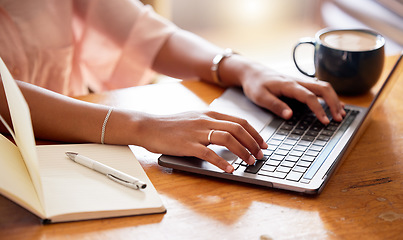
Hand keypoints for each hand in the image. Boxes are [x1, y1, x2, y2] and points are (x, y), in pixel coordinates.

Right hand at [134, 111, 267, 172]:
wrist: (148, 126)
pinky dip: (222, 162)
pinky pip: (210, 153)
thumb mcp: (195, 119)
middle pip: (238, 129)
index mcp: (210, 114)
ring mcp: (197, 132)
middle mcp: (206, 120)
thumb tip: (230, 134)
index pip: (240, 121)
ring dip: (243, 152)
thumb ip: (212, 124)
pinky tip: (230, 169)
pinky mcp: (188, 144)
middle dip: (253, 143)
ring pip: (228, 139)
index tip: (263, 144)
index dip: (255, 133)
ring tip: (250, 162)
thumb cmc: (171, 125)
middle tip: (260, 155)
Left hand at [238, 63, 345, 124]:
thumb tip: (290, 115)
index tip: (325, 121)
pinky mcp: (300, 84)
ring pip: (323, 87)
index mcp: (289, 85)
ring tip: (341, 114)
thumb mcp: (260, 97)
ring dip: (334, 99)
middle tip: (338, 118)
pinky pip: (319, 88)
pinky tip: (335, 104)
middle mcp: (298, 81)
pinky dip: (329, 96)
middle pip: (323, 89)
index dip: (319, 109)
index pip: (309, 97)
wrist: (251, 72)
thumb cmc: (255, 84)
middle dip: (334, 103)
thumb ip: (275, 105)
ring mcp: (300, 81)